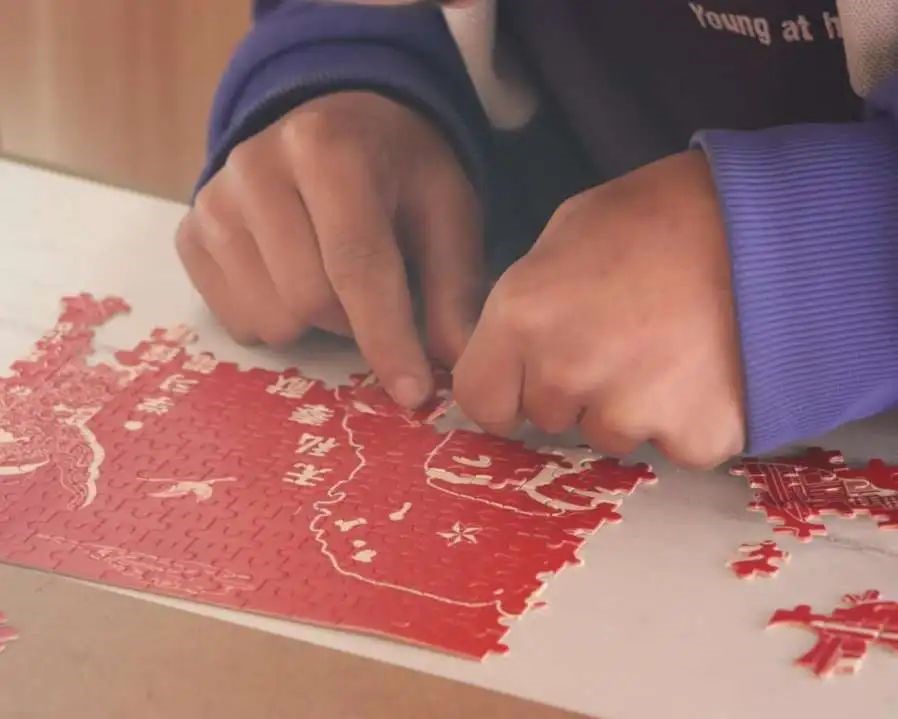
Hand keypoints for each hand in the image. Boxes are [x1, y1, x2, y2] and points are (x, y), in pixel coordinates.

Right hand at [176, 91, 482, 407]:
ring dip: (312, 324)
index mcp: (330, 148)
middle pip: (309, 299)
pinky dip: (274, 319)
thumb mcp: (446, 213)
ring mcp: (213, 202)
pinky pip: (235, 319)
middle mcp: (257, 166)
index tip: (415, 394)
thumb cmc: (399, 174)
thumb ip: (453, 289)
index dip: (388, 337)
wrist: (335, 124)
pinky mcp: (189, 233)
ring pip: (268, 318)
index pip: (356, 262)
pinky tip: (291, 279)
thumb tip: (457, 369)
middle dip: (353, 323)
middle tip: (372, 299)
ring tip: (331, 281)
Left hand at [453, 151, 744, 468]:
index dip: (503, 391)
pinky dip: (687, 420)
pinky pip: (673, 444)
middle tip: (617, 341)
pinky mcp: (696, 437)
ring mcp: (632, 411)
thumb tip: (512, 350)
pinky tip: (706, 370)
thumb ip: (526, 303)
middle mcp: (567, 374)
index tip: (525, 382)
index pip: (480, 400)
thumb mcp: (568, 234)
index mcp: (524, 317)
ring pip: (609, 434)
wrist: (773, 225)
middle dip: (571, 390)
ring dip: (629, 406)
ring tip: (669, 348)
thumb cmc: (659, 215)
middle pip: (546, 417)